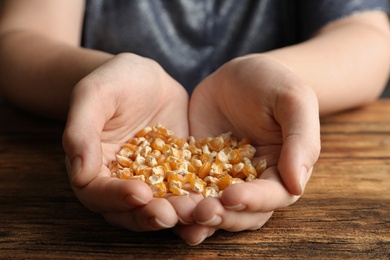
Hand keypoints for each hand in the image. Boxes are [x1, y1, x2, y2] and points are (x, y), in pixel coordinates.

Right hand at [62, 53, 189, 230]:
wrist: (147, 78)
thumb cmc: (114, 81)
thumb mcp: (95, 95)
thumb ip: (81, 131)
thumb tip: (78, 174)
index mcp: (92, 167)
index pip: (97, 192)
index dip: (116, 197)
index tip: (140, 194)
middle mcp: (119, 181)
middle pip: (130, 210)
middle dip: (150, 215)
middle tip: (171, 216)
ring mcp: (150, 180)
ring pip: (160, 205)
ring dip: (177, 213)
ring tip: (196, 212)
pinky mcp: (175, 174)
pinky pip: (185, 190)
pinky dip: (198, 198)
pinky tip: (215, 201)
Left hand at [175, 55, 320, 243]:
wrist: (238, 75)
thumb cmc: (272, 83)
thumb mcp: (293, 101)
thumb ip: (301, 141)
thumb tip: (297, 185)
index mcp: (281, 170)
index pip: (273, 195)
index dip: (254, 201)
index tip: (231, 197)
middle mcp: (253, 182)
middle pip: (242, 212)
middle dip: (223, 216)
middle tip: (201, 213)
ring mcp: (223, 178)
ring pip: (213, 207)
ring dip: (197, 217)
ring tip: (179, 217)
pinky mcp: (197, 169)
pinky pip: (187, 188)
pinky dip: (176, 200)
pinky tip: (161, 205)